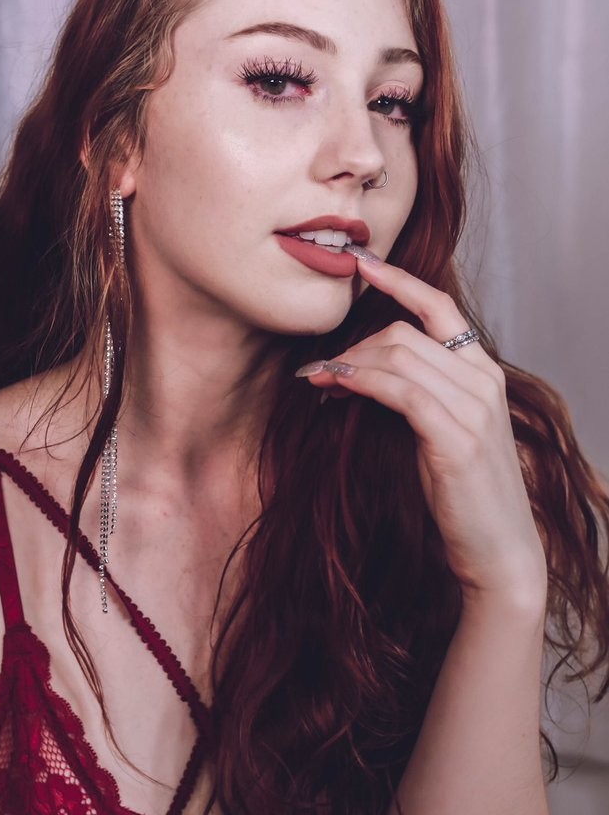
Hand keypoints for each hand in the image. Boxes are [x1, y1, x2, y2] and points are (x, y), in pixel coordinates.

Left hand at [296, 253, 546, 600]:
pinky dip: (361, 382)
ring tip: (316, 381)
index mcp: (483, 373)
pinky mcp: (456, 437)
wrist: (498, 549)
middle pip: (404, 333)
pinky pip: (399, 390)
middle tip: (317, 371)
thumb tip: (358, 372)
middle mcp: (483, 381)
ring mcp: (474, 408)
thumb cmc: (463, 494)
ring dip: (347, 363)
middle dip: (352, 345)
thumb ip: (416, 396)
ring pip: (397, 356)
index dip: (398, 281)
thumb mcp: (442, 433)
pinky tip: (335, 387)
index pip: (439, 307)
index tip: (361, 265)